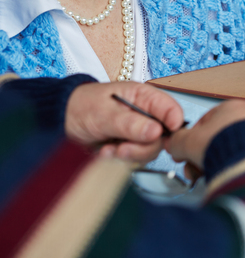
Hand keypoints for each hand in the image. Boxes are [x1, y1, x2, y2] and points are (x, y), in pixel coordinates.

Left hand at [66, 81, 183, 162]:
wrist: (59, 122)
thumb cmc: (81, 107)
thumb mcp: (104, 113)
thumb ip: (130, 123)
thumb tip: (157, 132)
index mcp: (144, 98)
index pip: (171, 109)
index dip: (173, 123)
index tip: (162, 136)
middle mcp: (145, 115)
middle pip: (162, 136)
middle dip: (143, 146)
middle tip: (122, 149)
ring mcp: (137, 132)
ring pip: (149, 150)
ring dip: (129, 154)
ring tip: (108, 151)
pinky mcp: (128, 146)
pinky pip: (135, 158)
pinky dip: (120, 160)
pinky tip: (105, 153)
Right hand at [166, 100, 244, 178]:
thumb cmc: (223, 146)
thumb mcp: (187, 141)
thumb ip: (177, 141)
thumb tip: (174, 144)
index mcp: (230, 107)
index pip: (204, 123)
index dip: (190, 140)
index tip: (185, 153)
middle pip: (216, 138)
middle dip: (201, 155)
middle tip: (193, 167)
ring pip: (229, 149)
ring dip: (214, 161)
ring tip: (207, 173)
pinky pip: (242, 158)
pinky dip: (232, 166)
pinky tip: (224, 174)